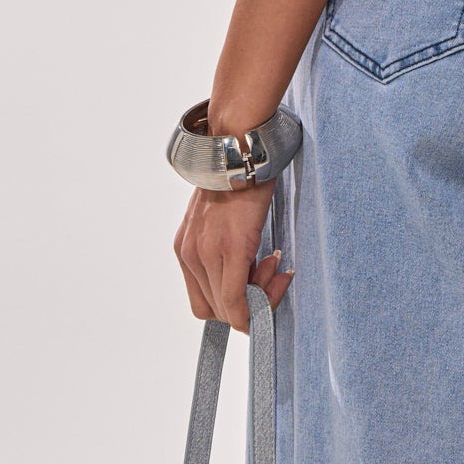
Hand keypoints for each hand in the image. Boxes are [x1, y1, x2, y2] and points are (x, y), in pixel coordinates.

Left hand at [174, 184, 291, 330]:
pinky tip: (278, 277)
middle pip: (215, 310)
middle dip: (249, 305)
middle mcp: (190, 256)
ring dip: (260, 299)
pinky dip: (258, 302)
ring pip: (229, 308)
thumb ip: (223, 252)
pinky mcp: (230, 250)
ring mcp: (206, 255)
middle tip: (274, 277)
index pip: (204, 301)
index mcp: (185, 249)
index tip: (258, 289)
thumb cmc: (236, 182)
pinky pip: (237, 298)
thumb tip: (248, 279)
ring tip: (275, 266)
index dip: (233, 306)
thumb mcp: (219, 222)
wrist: (240, 153)